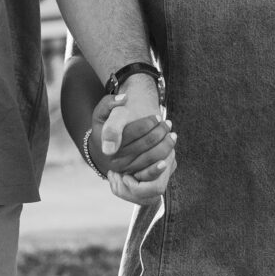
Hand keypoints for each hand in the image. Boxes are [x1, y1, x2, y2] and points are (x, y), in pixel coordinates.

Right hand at [88, 84, 175, 202]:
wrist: (108, 148)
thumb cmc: (107, 127)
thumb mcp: (102, 113)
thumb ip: (109, 103)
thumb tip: (124, 99)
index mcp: (108, 144)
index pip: (134, 132)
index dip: (148, 123)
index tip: (157, 117)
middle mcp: (117, 161)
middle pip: (146, 144)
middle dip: (160, 131)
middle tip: (168, 123)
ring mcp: (128, 171)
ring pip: (153, 157)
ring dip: (167, 144)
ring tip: (172, 134)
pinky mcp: (137, 176)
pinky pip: (156, 169)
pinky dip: (166, 158)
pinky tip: (171, 149)